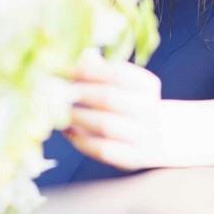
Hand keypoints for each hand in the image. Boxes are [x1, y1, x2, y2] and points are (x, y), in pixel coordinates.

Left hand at [62, 49, 165, 170]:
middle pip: (109, 97)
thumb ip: (100, 70)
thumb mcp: (122, 85)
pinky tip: (67, 132)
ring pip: (105, 124)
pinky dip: (81, 140)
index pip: (116, 72)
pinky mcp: (135, 158)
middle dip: (77, 92)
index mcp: (148, 85)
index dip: (87, 70)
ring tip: (56, 111)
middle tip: (53, 90)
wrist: (159, 138)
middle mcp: (150, 110)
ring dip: (76, 116)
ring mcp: (145, 136)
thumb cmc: (129, 105)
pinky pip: (103, 149)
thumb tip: (75, 55)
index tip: (62, 68)